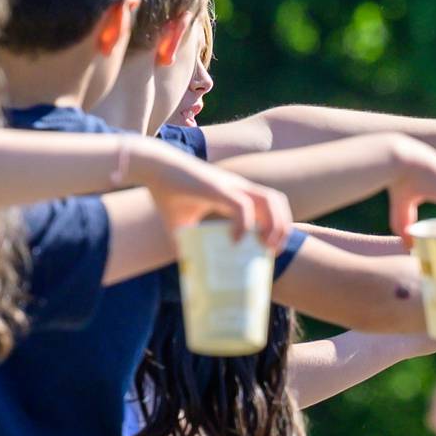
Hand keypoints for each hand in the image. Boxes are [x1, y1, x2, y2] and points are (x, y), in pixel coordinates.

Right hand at [127, 141, 291, 249]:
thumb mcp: (180, 224)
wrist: (153, 167)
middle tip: (272, 251)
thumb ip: (187, 242)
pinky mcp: (217, 188)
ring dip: (273, 225)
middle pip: (277, 201)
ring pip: (269, 200)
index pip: (269, 205)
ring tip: (263, 246)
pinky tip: (235, 241)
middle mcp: (238, 187)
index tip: (270, 249)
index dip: (277, 225)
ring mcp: (230, 186)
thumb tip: (186, 268)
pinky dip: (244, 225)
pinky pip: (242, 206)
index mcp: (235, 193)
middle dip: (282, 227)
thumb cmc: (167, 193)